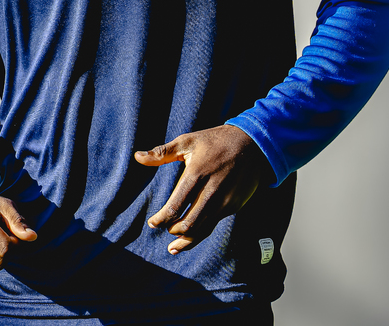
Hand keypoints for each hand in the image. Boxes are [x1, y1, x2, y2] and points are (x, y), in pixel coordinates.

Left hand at [134, 125, 268, 254]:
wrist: (251, 144)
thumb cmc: (213, 141)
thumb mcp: (187, 141)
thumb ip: (161, 153)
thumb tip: (137, 157)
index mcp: (197, 173)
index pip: (176, 205)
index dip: (161, 218)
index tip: (152, 223)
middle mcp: (212, 190)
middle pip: (189, 222)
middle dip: (173, 230)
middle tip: (163, 228)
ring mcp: (225, 200)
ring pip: (203, 228)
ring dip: (186, 241)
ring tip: (172, 247)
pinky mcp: (233, 206)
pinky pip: (214, 224)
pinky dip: (200, 234)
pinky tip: (191, 238)